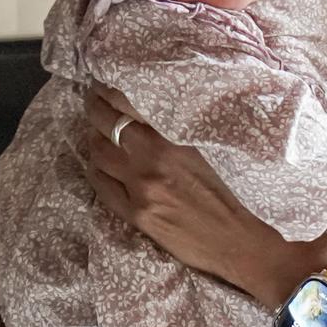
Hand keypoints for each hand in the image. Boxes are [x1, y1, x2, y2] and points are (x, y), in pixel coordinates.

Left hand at [84, 87, 326, 306]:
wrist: (234, 242)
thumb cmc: (224, 196)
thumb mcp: (200, 153)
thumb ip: (171, 135)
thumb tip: (143, 114)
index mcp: (174, 141)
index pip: (129, 105)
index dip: (109, 92)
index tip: (102, 84)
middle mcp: (152, 161)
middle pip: (106, 125)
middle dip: (94, 109)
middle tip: (92, 101)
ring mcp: (139, 188)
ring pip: (99, 154)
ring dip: (94, 141)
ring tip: (97, 134)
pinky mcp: (134, 214)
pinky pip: (101, 185)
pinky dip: (97, 170)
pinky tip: (100, 166)